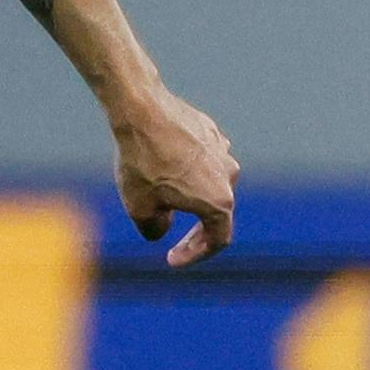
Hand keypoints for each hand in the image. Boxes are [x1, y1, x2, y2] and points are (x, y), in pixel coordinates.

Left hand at [111, 83, 236, 266]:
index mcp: (218, 201)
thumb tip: (162, 228)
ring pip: (210, 183)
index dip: (195, 255)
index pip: (217, 240)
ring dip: (190, 197)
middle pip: (216, 213)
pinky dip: (188, 171)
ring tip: (161, 197)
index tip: (173, 258)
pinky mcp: (211, 132)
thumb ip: (155, 230)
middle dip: (194, 231)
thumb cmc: (142, 163)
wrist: (141, 111)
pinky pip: (203, 160)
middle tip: (171, 241)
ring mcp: (222, 151)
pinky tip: (162, 167)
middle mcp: (229, 176)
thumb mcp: (140, 209)